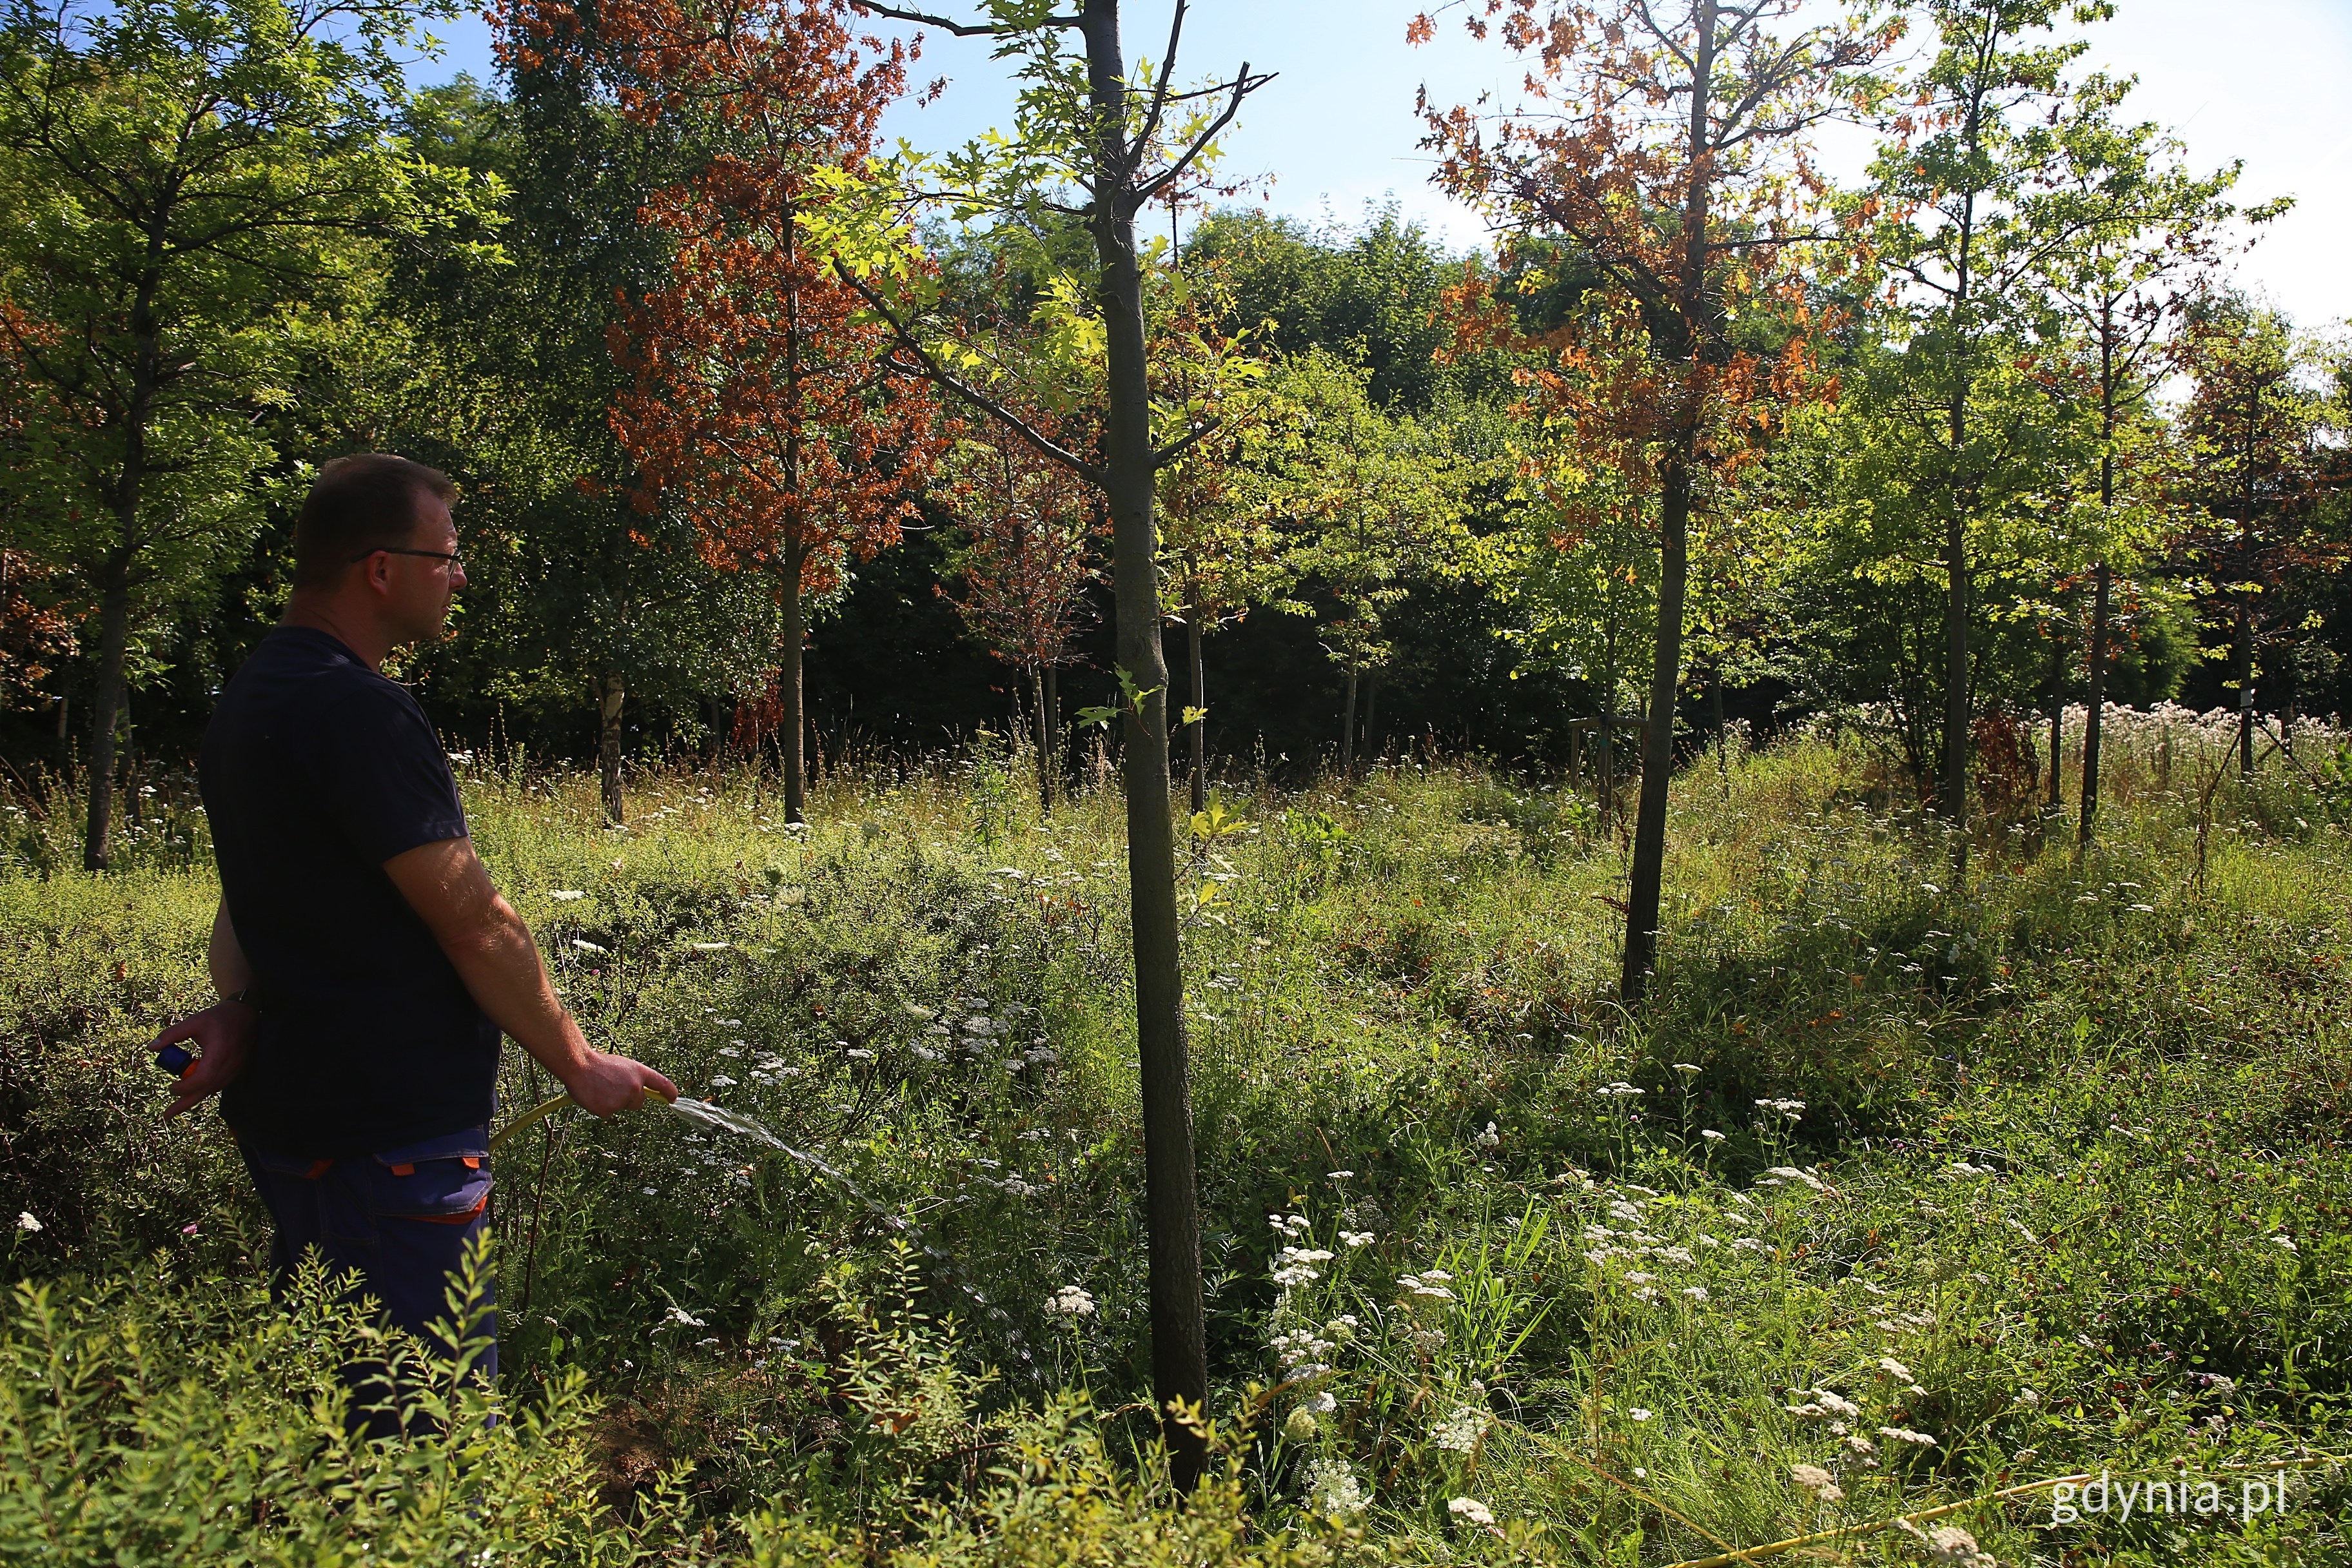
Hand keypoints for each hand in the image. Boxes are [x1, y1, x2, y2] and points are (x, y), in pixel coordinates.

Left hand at [150, 1000, 257, 1118]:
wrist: (248, 1014)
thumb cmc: (219, 1017)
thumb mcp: (194, 1022)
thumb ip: (172, 1034)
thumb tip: (151, 1047)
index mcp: (220, 1052)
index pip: (203, 1079)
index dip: (185, 1087)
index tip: (171, 1087)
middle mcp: (231, 1064)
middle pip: (207, 1091)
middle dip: (185, 1103)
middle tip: (167, 1115)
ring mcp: (237, 1069)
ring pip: (213, 1090)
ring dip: (195, 1096)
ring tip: (176, 1105)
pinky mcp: (239, 1070)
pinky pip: (219, 1085)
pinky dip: (205, 1089)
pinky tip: (194, 1089)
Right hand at [559, 1049, 676, 1116]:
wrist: (578, 1065)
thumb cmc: (599, 1064)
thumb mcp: (623, 1066)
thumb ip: (634, 1079)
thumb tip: (640, 1094)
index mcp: (639, 1072)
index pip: (662, 1084)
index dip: (670, 1092)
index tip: (673, 1099)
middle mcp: (635, 1087)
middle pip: (639, 1103)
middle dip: (629, 1099)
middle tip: (612, 1088)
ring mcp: (622, 1099)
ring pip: (622, 1108)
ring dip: (613, 1102)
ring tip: (601, 1088)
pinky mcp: (608, 1110)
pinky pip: (608, 1113)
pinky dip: (601, 1107)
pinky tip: (594, 1096)